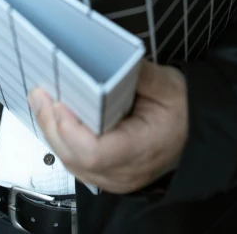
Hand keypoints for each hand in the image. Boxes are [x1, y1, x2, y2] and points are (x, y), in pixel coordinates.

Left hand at [28, 60, 187, 193]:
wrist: (195, 132)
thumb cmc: (183, 112)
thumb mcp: (169, 85)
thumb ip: (141, 74)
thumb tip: (117, 59)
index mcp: (142, 149)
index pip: (95, 152)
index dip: (70, 128)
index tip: (59, 101)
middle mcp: (124, 172)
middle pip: (75, 158)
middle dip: (52, 124)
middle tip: (41, 93)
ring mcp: (114, 178)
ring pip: (71, 162)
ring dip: (53, 131)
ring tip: (43, 100)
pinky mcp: (106, 174)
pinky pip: (75, 161)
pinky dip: (62, 139)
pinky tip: (55, 116)